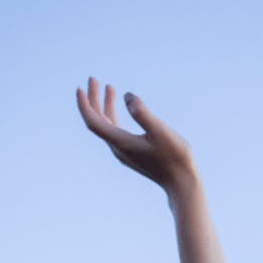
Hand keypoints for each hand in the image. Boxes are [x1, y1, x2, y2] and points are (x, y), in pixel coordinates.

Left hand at [76, 77, 198, 195]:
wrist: (182, 183)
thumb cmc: (175, 157)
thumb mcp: (161, 132)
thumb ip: (143, 114)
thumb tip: (127, 96)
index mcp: (121, 143)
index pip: (94, 122)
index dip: (85, 105)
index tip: (80, 87)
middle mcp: (118, 149)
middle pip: (97, 122)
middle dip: (93, 100)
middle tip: (93, 79)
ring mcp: (124, 152)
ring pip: (107, 126)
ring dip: (104, 106)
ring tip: (108, 87)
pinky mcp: (132, 153)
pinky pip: (116, 131)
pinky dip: (115, 116)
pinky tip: (124, 106)